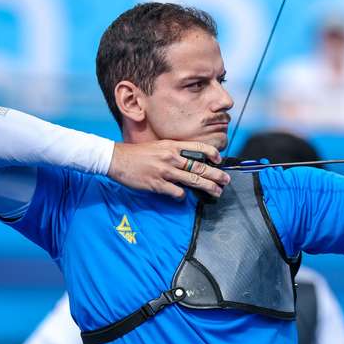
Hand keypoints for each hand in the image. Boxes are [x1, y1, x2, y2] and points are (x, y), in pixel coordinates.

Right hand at [108, 141, 229, 199]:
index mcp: (172, 146)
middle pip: (200, 166)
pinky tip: (183, 198)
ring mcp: (165, 171)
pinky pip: (176, 192)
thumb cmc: (139, 154)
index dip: (212, 153)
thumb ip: (175, 153)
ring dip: (208, 187)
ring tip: (217, 192)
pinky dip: (182, 196)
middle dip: (216, 174)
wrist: (117, 159)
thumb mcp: (159, 146)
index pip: (198, 147)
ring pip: (193, 180)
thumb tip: (191, 162)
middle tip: (226, 180)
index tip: (220, 160)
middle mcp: (171, 157)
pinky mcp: (157, 184)